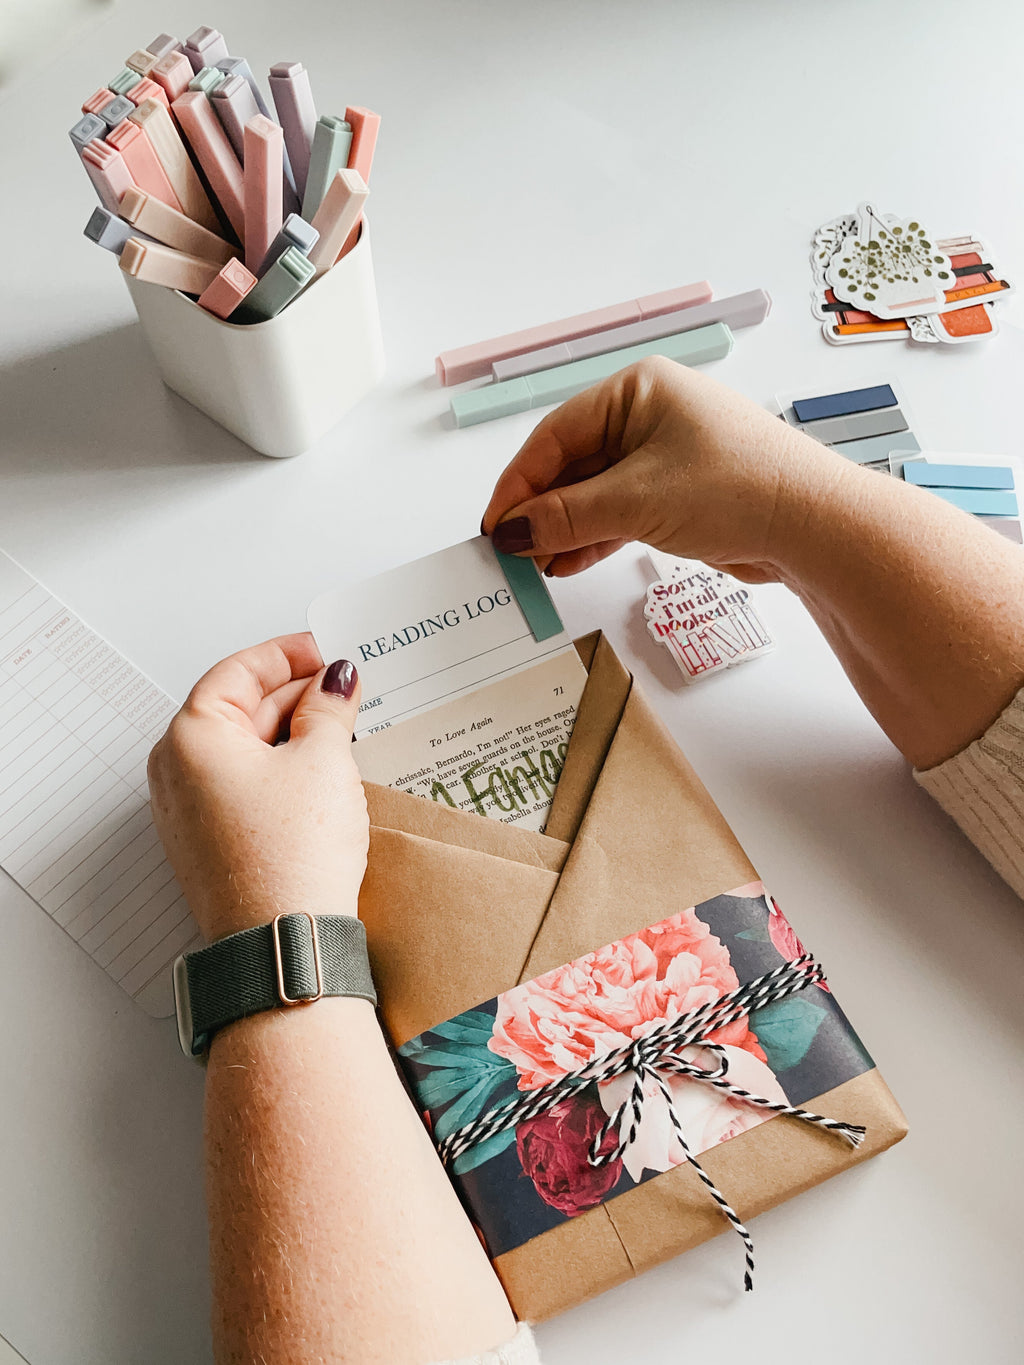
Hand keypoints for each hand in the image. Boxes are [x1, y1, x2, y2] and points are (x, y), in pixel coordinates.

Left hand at [148, 633, 367, 943]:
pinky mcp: (212, 843)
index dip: (288, 654)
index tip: (326, 648)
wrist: (285, 942)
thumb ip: (328, 708)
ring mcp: (190, 812)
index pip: (238, 671)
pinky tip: (323, 770)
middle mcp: (177, 772)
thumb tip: (334, 680)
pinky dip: (281, 768)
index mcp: (191, 737)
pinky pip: (244, 787)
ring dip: (291, 732)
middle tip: (345, 686)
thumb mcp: (323, 761)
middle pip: (238, 708)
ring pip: (244, 750)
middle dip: (294, 693)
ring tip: (344, 725)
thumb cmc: (291, 856)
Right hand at [481, 357, 845, 582]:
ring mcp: (667, 455)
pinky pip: (622, 511)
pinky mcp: (681, 492)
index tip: (495, 525)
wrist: (812, 525)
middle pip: (573, 464)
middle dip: (542, 511)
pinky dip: (596, 536)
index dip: (519, 484)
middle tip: (513, 552)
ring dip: (566, 529)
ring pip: (596, 492)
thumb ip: (565, 517)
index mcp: (636, 391)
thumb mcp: (635, 501)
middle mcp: (650, 415)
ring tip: (538, 566)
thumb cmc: (736, 488)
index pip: (555, 436)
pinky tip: (569, 562)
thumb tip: (512, 532)